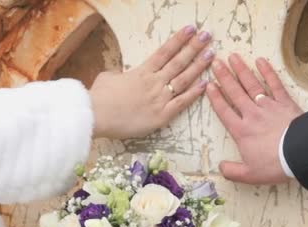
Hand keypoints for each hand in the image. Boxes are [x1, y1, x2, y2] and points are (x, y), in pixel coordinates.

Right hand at [90, 25, 213, 138]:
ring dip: (198, 66)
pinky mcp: (161, 115)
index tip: (191, 29)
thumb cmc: (99, 97)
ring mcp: (159, 98)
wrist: (96, 115)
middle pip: (178, 61)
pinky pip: (182, 102)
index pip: (165, 51)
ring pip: (184, 79)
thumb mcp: (108, 78)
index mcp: (142, 71)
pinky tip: (205, 84)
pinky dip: (194, 93)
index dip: (179, 39)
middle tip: (207, 36)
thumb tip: (124, 75)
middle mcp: (154, 82)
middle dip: (194, 47)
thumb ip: (121, 74)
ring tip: (211, 54)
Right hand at [207, 54, 302, 184]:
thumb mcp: (249, 175)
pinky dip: (268, 72)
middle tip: (216, 63)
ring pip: (251, 85)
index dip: (215, 98)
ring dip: (241, 70)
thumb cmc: (275, 164)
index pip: (224, 111)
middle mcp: (252, 115)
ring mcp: (268, 106)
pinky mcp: (285, 103)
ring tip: (232, 57)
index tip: (208, 85)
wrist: (300, 153)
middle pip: (235, 93)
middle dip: (224, 77)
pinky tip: (261, 61)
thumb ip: (232, 171)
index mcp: (241, 131)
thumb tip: (221, 167)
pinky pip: (275, 84)